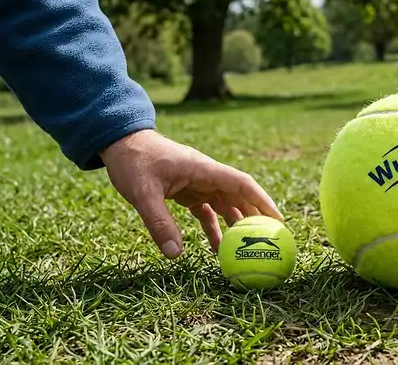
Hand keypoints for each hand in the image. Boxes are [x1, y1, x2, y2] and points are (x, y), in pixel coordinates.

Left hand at [99, 129, 283, 258]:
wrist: (119, 143)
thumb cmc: (133, 161)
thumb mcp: (143, 192)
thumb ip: (159, 223)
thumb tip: (175, 255)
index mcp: (204, 169)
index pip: (241, 184)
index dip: (262, 201)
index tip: (278, 221)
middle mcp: (206, 176)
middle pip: (239, 197)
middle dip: (257, 217)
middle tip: (271, 241)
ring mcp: (198, 183)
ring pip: (225, 206)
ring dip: (236, 226)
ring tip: (247, 251)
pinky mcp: (187, 191)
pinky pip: (207, 212)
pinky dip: (213, 229)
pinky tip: (216, 249)